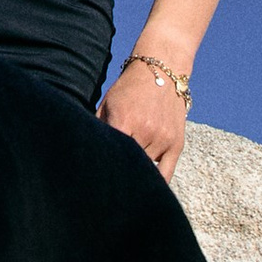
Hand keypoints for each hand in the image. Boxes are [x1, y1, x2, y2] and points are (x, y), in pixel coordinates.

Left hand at [100, 60, 187, 179]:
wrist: (162, 73)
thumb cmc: (128, 90)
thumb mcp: (107, 104)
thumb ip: (97, 128)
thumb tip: (85, 153)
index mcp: (124, 121)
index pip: (110, 156)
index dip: (101, 170)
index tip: (94, 181)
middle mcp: (145, 131)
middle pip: (127, 166)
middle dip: (118, 174)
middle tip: (106, 185)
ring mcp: (163, 139)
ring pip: (145, 171)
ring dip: (134, 175)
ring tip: (123, 182)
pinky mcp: (177, 144)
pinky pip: (165, 174)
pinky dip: (155, 183)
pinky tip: (144, 188)